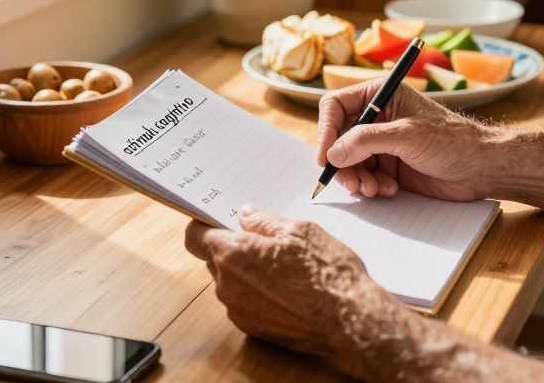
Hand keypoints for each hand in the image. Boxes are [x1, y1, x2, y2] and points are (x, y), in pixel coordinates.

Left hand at [184, 206, 402, 362]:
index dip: (203, 226)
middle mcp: (227, 285)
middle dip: (233, 249)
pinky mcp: (252, 329)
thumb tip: (246, 215)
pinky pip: (245, 303)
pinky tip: (287, 289)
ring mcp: (238, 311)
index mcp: (233, 254)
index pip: (194, 237)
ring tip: (284, 267)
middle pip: (214, 260)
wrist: (349, 320)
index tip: (217, 221)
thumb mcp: (299, 231)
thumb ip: (264, 222)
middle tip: (265, 241)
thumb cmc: (327, 272)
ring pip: (231, 282)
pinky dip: (258, 294)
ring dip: (247, 272)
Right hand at [316, 81, 497, 200]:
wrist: (482, 168)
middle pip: (338, 138)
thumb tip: (332, 153)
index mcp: (380, 95)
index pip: (335, 106)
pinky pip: (365, 176)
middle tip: (352, 183)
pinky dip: (371, 186)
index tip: (325, 158)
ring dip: (357, 178)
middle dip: (342, 163)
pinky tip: (389, 190)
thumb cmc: (452, 141)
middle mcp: (377, 117)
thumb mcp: (407, 135)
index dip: (326, 131)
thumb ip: (366, 141)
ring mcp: (382, 143)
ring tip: (374, 189)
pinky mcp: (389, 166)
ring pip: (349, 161)